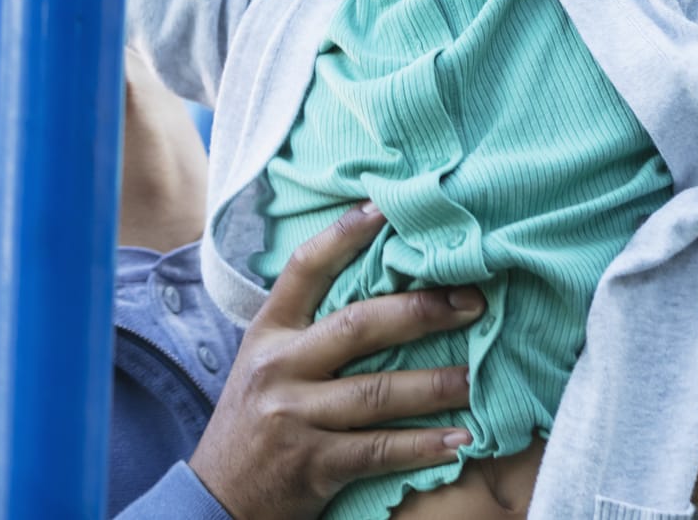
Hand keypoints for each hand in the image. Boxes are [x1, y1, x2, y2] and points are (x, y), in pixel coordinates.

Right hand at [188, 205, 484, 519]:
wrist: (216, 499)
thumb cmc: (258, 418)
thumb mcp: (269, 361)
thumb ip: (313, 325)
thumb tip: (387, 278)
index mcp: (269, 331)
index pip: (306, 267)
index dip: (346, 233)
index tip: (389, 206)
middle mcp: (279, 367)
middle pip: (358, 326)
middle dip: (422, 311)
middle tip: (475, 302)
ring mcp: (294, 416)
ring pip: (377, 392)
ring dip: (437, 384)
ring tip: (481, 376)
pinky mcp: (312, 465)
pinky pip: (378, 451)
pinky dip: (423, 446)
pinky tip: (462, 439)